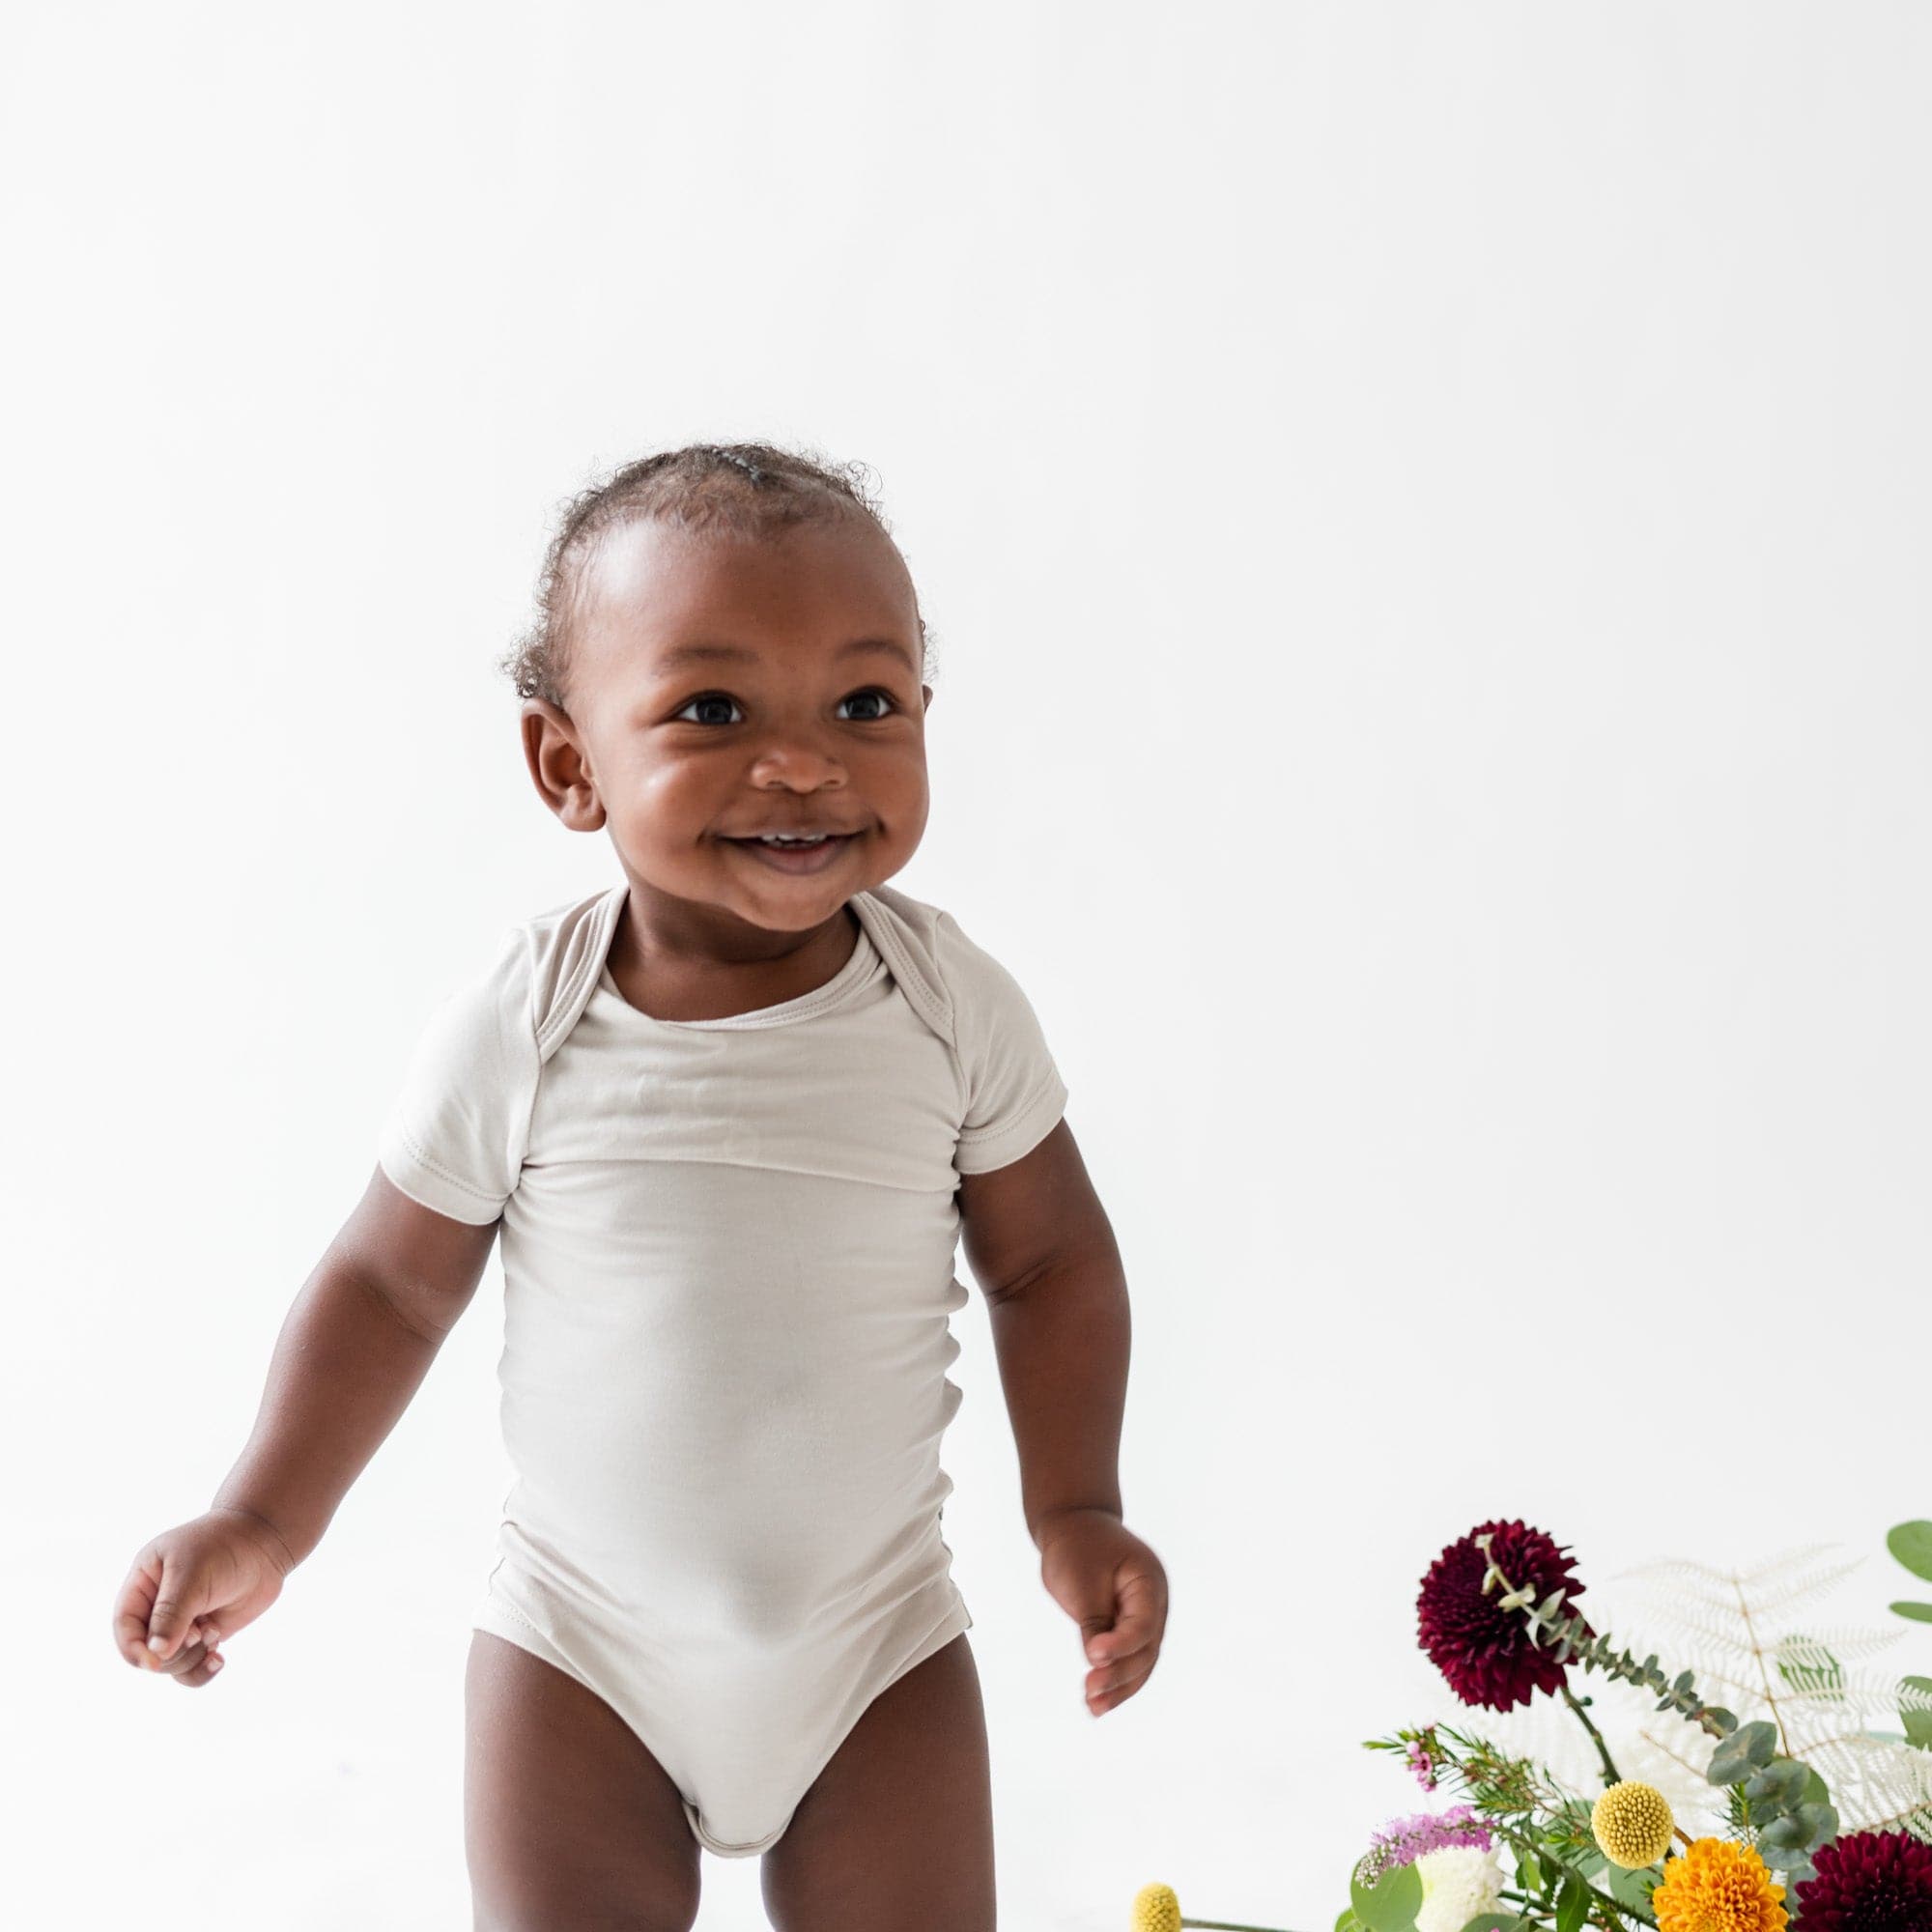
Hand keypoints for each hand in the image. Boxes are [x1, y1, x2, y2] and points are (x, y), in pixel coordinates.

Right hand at [112, 1506, 293, 1687]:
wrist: (264, 1542)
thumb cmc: (223, 1548)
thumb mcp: (192, 1574)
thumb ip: (171, 1613)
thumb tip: (156, 1654)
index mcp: (143, 1584)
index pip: (125, 1626)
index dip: (134, 1649)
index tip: (154, 1663)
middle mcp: (157, 1607)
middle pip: (148, 1651)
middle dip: (173, 1651)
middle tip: (199, 1632)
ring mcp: (181, 1623)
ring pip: (170, 1664)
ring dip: (191, 1658)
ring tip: (213, 1633)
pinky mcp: (203, 1634)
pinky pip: (191, 1668)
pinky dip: (201, 1670)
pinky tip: (218, 1660)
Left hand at [1036, 1506, 1167, 1716]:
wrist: (1072, 1524)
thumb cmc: (1076, 1547)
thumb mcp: (1082, 1583)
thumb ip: (1093, 1623)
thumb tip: (1099, 1664)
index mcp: (1149, 1581)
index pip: (1142, 1625)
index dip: (1120, 1646)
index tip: (1092, 1657)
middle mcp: (1154, 1602)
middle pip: (1145, 1649)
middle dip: (1120, 1674)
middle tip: (1090, 1691)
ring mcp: (1144, 1616)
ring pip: (1140, 1661)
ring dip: (1119, 1686)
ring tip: (1093, 1707)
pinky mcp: (1128, 1626)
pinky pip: (1128, 1658)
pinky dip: (1114, 1678)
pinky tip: (1097, 1701)